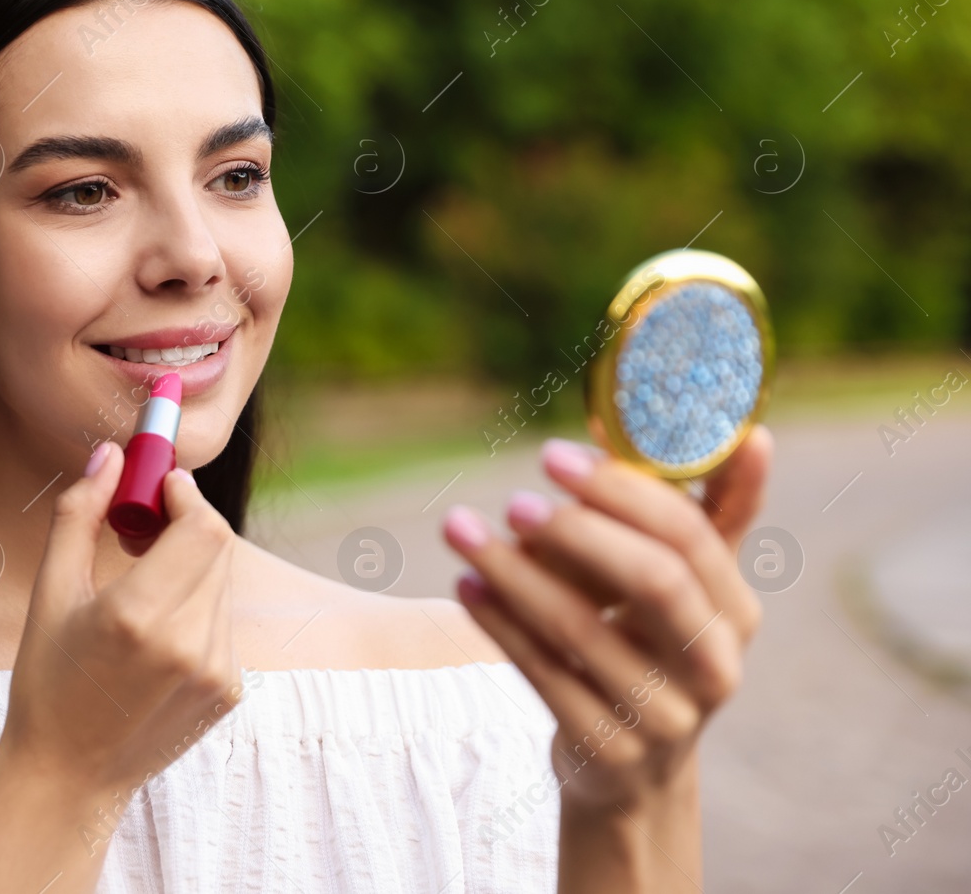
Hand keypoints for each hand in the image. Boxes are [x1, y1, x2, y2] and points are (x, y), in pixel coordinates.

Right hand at [0, 440, 243, 799]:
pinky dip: (197, 608)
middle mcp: (186, 644)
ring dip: (191, 566)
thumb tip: (110, 454)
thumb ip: (80, 514)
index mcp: (136, 616)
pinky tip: (156, 633)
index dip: (187, 495)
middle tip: (145, 524)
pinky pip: (223, 621)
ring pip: (222, 582)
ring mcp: (215, 672)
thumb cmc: (49, 680)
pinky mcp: (229, 691)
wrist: (69, 776)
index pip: (202, 527)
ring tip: (142, 585)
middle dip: (187, 522)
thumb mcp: (51, 592)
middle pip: (218, 547)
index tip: (161, 485)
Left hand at [442, 426, 771, 809]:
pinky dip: (499, 623)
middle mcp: (714, 666)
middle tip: (515, 500)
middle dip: (579, 532)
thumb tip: (728, 425)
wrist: (633, 772)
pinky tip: (465, 583)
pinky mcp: (608, 750)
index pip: (691, 536)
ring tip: (460, 528)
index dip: (623, 490)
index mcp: (737, 612)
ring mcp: (664, 716)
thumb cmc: (650, 648)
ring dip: (512, 572)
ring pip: (581, 631)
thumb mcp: (685, 587)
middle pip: (655, 583)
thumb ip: (703, 509)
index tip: (555, 456)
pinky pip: (544, 675)